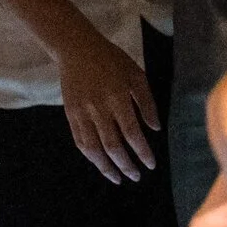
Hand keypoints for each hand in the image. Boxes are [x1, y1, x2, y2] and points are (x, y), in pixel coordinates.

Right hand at [59, 32, 160, 183]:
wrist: (76, 48)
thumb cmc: (111, 59)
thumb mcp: (136, 74)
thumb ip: (147, 102)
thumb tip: (155, 129)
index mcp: (118, 98)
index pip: (132, 133)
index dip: (142, 152)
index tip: (151, 164)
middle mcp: (99, 109)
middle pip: (112, 146)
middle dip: (126, 165)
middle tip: (136, 177)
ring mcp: (82, 113)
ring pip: (94, 148)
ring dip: (106, 167)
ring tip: (118, 178)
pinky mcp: (70, 114)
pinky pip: (80, 141)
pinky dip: (91, 156)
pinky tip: (100, 164)